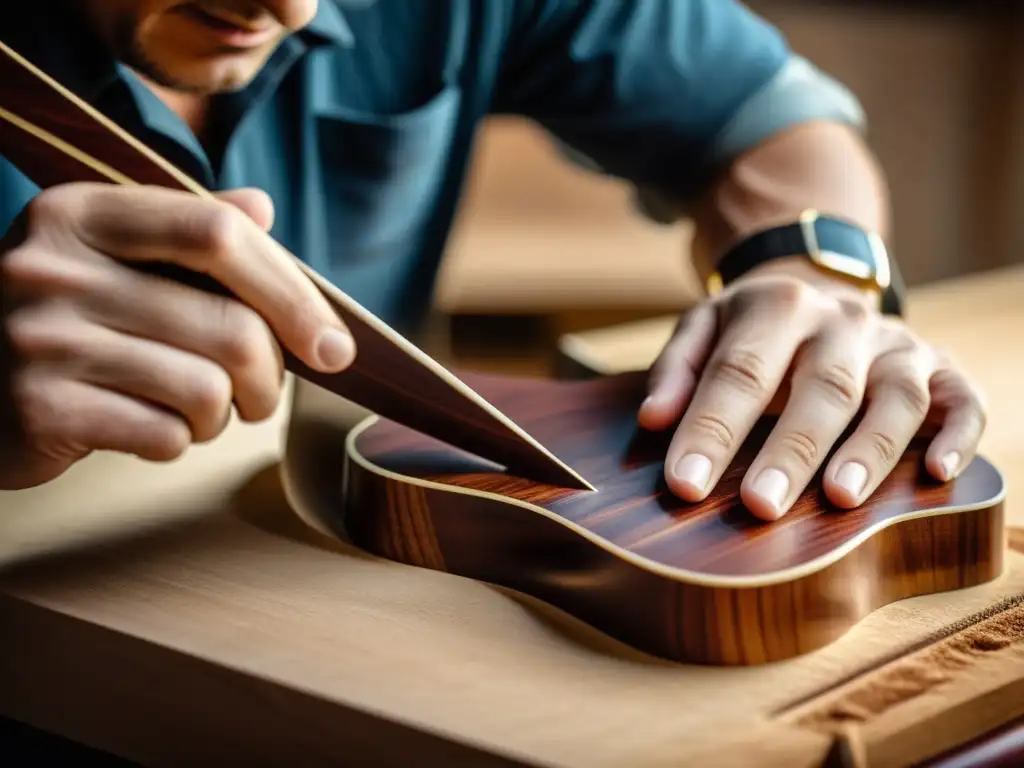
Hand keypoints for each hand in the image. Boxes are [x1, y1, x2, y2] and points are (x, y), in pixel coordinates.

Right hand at [0, 183, 354, 488]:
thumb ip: (188, 228)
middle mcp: (53, 266)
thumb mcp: (112, 255)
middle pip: (231, 328)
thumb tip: (262, 208)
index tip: (335, 345)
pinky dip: (178, 442)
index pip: (218, 234)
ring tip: (195, 410)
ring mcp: (39, 337)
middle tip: (260, 395)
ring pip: (207, 390)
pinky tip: (146, 429)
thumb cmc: (66, 320)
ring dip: (222, 416)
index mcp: (83, 213)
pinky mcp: (37, 407)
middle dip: (270, 378)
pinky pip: (165, 436)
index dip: (292, 292)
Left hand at [637, 270, 985, 520]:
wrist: (819, 293)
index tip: (685, 485)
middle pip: (822, 388)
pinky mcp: (942, 368)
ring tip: (840, 501)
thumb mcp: (704, 327)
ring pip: (896, 396)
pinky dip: (959, 435)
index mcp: (779, 306)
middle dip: (790, 451)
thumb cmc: (752, 331)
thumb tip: (655, 418)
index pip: (740, 372)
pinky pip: (963, 399)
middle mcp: (843, 323)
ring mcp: (897, 345)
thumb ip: (676, 369)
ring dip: (871, 450)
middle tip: (759, 507)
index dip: (711, 430)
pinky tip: (936, 473)